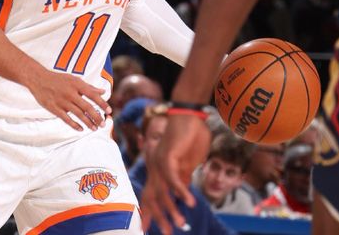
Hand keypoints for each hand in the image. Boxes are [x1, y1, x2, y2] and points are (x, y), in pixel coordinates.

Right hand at [26, 69, 110, 130]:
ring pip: (78, 115)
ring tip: (94, 128)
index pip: (93, 95)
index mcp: (76, 84)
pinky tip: (81, 129)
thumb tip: (103, 91)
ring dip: (88, 123)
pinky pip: (66, 119)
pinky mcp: (54, 108)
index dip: (102, 103)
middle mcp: (70, 93)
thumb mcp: (74, 79)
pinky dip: (74, 124)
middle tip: (103, 124)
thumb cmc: (59, 79)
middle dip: (96, 117)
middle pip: (87, 107)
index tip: (109, 111)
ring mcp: (62, 101)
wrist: (39, 79)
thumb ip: (89, 87)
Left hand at [141, 114, 210, 233]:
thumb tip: (182, 194)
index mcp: (158, 170)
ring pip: (162, 192)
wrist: (189, 114)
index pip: (150, 195)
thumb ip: (183, 177)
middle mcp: (154, 168)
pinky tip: (190, 203)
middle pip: (152, 198)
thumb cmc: (190, 135)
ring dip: (172, 209)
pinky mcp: (167, 157)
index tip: (148, 229)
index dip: (149, 213)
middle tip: (167, 234)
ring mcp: (159, 163)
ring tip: (181, 224)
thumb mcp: (188, 162)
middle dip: (159, 218)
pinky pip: (173, 180)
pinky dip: (181, 192)